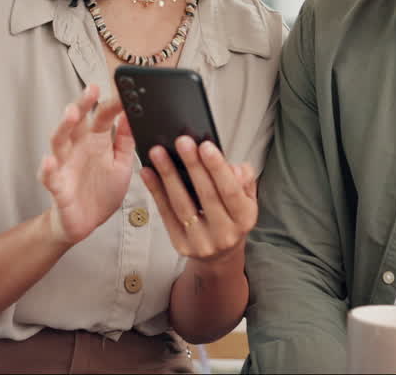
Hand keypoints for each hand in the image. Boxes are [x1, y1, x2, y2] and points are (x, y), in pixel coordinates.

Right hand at [38, 84, 134, 245]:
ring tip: (71, 113)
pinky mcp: (57, 186)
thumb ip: (125, 141)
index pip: (103, 117)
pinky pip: (49, 176)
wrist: (86, 223)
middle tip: (92, 89)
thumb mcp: (121, 164)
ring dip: (64, 126)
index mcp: (96, 141)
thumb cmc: (102, 191)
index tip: (125, 92)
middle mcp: (78, 148)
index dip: (112, 104)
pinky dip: (47, 168)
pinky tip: (50, 160)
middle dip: (83, 104)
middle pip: (77, 121)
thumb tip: (132, 114)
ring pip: (60, 141)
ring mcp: (65, 165)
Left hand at [139, 135, 257, 263]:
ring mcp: (202, 242)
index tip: (205, 146)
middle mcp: (225, 234)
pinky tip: (148, 173)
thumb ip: (243, 179)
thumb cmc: (232, 216)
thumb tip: (230, 166)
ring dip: (168, 175)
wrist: (221, 253)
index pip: (230, 191)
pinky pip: (166, 214)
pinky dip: (156, 191)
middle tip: (181, 142)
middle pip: (206, 196)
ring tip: (158, 153)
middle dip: (192, 166)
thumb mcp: (247, 197)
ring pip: (182, 205)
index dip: (217, 168)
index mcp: (245, 218)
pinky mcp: (181, 245)